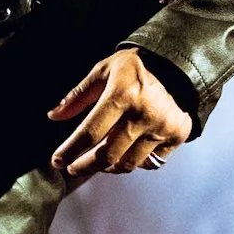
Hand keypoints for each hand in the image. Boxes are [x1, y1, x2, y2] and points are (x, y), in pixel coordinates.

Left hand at [47, 49, 191, 179]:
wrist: (179, 64)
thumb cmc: (137, 66)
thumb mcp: (103, 70)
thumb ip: (78, 95)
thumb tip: (54, 115)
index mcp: (122, 95)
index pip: (90, 132)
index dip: (70, 150)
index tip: (58, 161)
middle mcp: (143, 115)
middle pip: (107, 155)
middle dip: (85, 166)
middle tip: (74, 169)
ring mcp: (162, 128)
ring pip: (129, 163)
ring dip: (109, 167)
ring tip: (99, 162)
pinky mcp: (177, 136)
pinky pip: (152, 162)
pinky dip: (137, 162)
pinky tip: (127, 154)